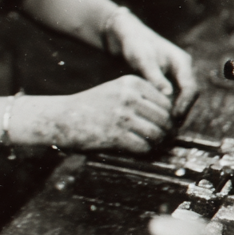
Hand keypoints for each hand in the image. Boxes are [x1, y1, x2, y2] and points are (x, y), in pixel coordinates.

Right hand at [41, 75, 174, 153]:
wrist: (63, 117)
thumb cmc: (91, 107)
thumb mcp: (116, 90)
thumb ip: (141, 98)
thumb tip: (170, 117)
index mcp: (131, 82)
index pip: (166, 101)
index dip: (170, 117)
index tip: (166, 126)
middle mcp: (129, 96)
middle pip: (164, 118)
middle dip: (167, 132)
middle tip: (165, 140)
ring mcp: (122, 115)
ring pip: (157, 133)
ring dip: (158, 144)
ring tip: (154, 146)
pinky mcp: (116, 135)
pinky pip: (143, 147)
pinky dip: (145, 152)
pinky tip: (139, 150)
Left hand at [106, 10, 197, 119]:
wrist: (128, 36)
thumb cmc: (136, 44)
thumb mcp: (143, 59)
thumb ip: (155, 76)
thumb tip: (167, 95)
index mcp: (182, 62)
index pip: (191, 88)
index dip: (185, 104)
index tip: (174, 117)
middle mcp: (183, 71)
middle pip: (189, 97)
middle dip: (181, 113)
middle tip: (169, 129)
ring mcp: (176, 77)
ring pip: (181, 100)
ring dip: (174, 113)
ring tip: (164, 129)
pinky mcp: (168, 83)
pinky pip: (172, 99)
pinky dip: (167, 109)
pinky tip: (157, 120)